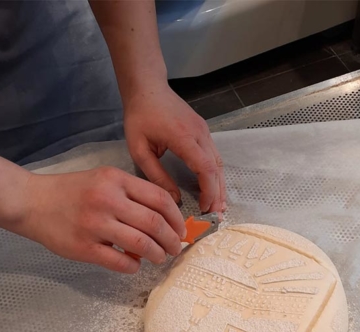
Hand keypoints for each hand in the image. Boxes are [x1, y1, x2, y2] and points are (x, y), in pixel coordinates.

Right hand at [19, 167, 185, 272]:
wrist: (31, 202)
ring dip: (157, 255)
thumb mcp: (103, 180)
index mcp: (116, 180)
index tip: (181, 230)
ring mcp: (95, 224)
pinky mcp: (84, 247)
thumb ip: (131, 194)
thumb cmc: (71, 192)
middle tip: (175, 248)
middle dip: (172, 240)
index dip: (177, 218)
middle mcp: (107, 200)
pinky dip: (133, 266)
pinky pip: (120, 262)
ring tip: (159, 258)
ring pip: (142, 244)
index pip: (160, 198)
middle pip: (155, 223)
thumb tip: (164, 219)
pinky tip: (134, 265)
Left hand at [124, 83, 225, 213]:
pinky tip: (213, 188)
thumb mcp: (139, 149)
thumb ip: (156, 175)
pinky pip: (214, 157)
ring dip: (220, 186)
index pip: (204, 168)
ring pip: (219, 163)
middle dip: (217, 194)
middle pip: (217, 168)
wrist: (147, 87)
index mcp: (183, 137)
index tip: (205, 208)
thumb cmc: (139, 116)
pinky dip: (216, 175)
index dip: (208, 191)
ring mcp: (204, 131)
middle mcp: (199, 133)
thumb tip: (174, 199)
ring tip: (218, 206)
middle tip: (215, 215)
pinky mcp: (203, 131)